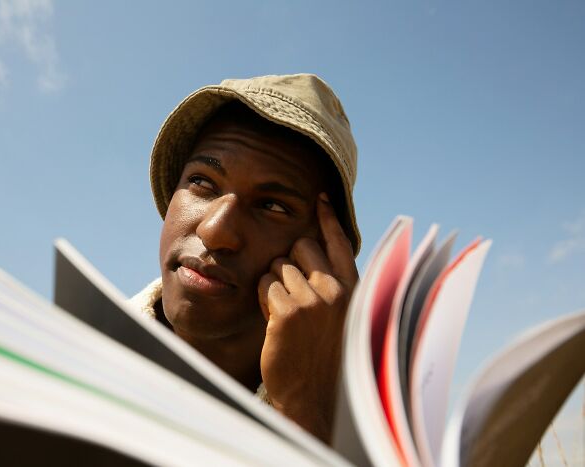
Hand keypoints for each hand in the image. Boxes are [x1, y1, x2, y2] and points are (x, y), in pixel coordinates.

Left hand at [257, 193, 358, 442]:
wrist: (313, 398)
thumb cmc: (323, 357)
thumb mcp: (340, 318)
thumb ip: (333, 286)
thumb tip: (314, 254)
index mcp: (353, 290)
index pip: (339, 243)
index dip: (328, 218)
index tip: (320, 198)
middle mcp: (337, 291)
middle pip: (301, 246)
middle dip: (289, 261)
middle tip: (291, 293)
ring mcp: (313, 301)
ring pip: (277, 266)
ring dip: (273, 285)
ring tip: (284, 314)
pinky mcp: (287, 313)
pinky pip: (264, 286)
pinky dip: (263, 300)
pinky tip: (273, 322)